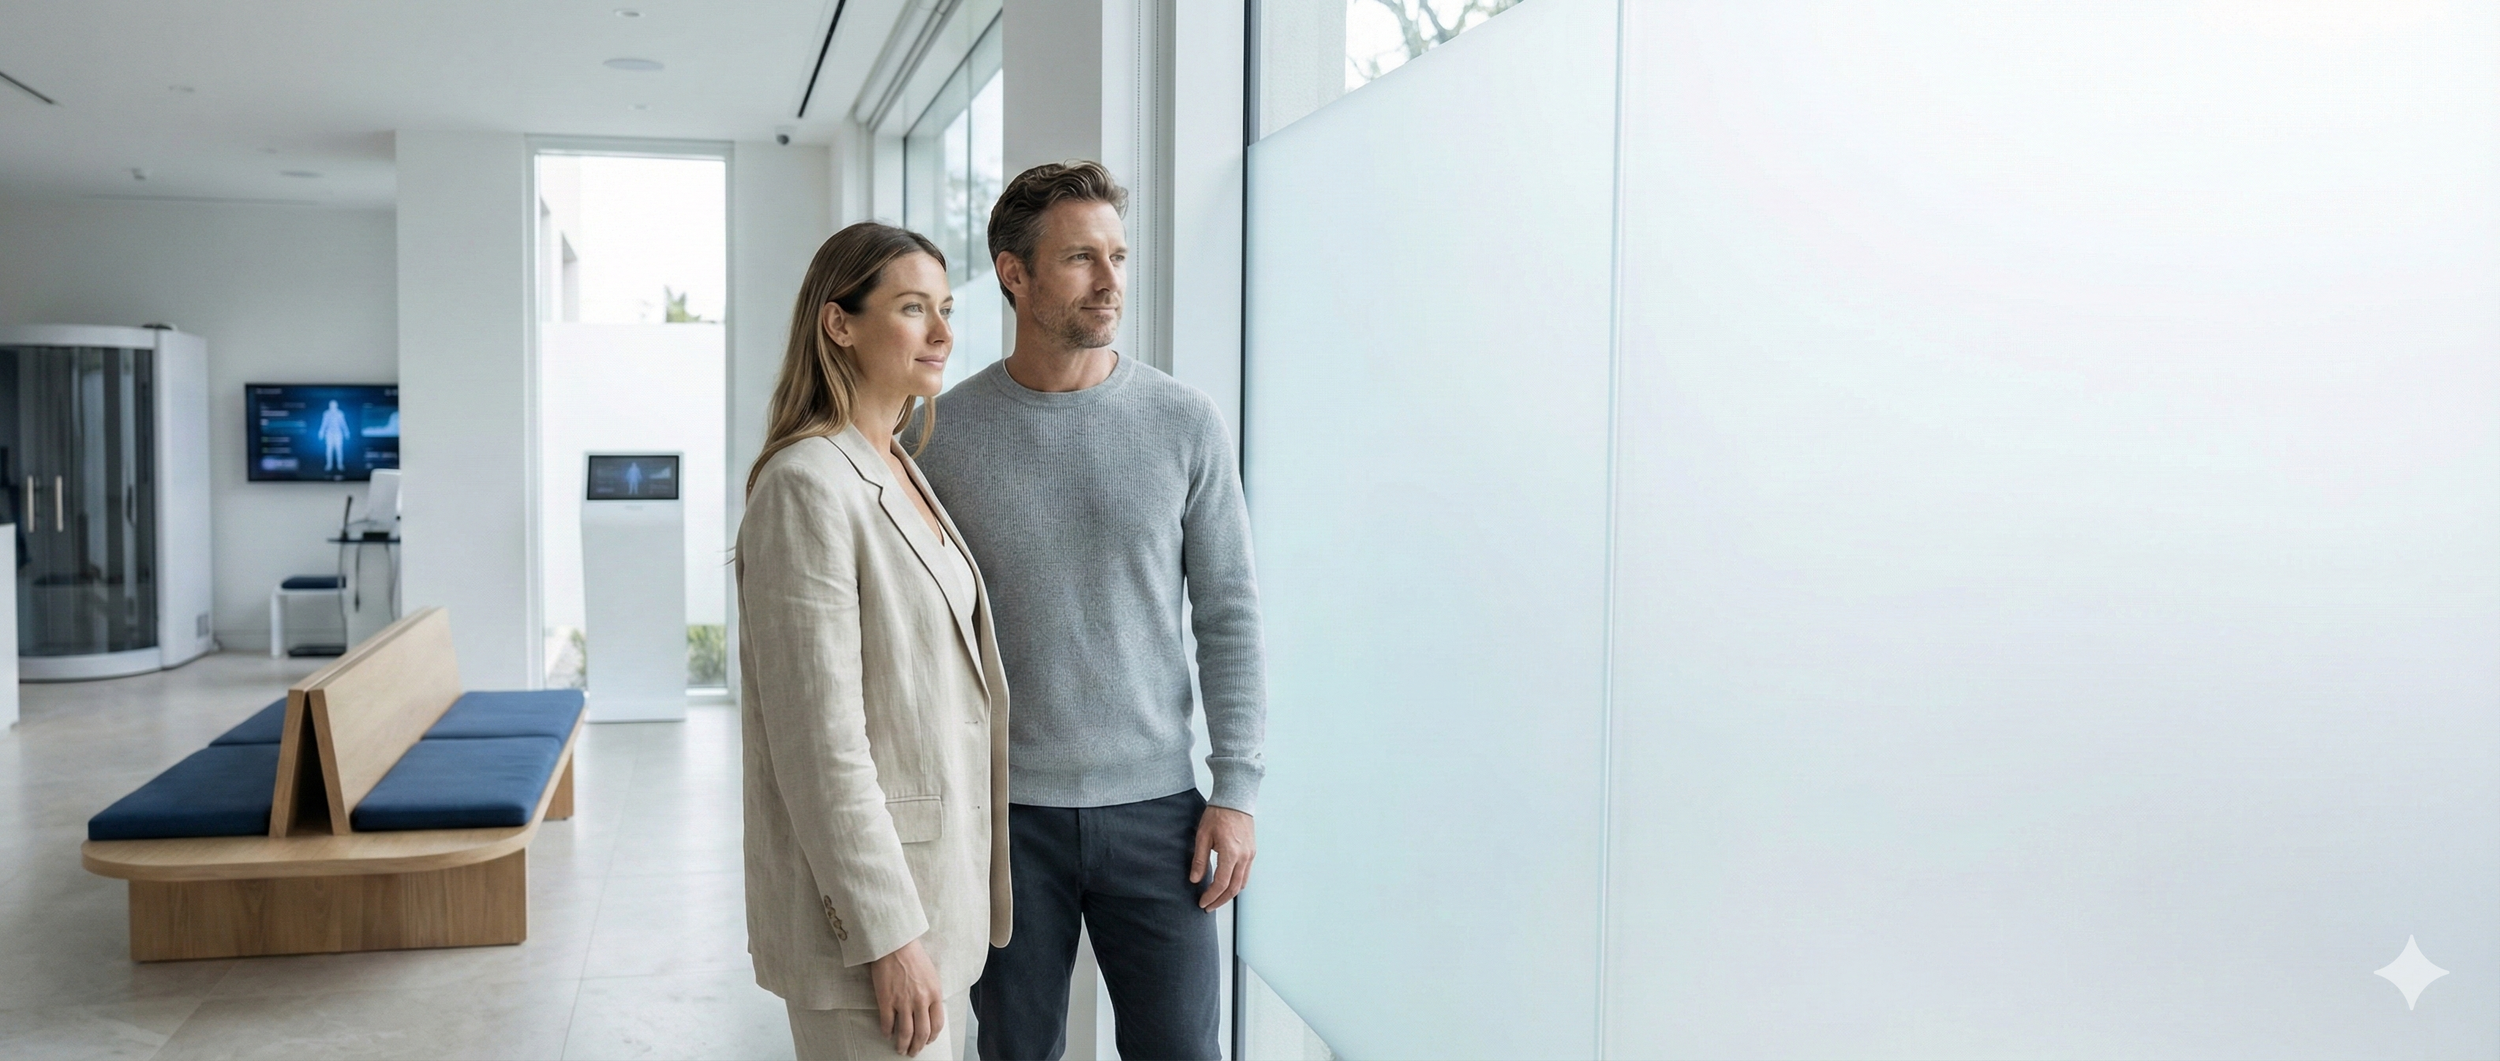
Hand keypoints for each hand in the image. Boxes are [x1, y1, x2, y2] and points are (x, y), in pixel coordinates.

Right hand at [869, 938, 944, 1055]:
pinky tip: (886, 1034)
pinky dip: (887, 1032)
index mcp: (934, 994)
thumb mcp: (931, 974)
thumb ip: (932, 993)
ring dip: (903, 1045)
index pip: (937, 1024)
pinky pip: (887, 1023)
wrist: (895, 943)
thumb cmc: (913, 955)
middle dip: (918, 1046)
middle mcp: (921, 1000)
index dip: (932, 1036)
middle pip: (922, 1033)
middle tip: (913, 1052)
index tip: (928, 1041)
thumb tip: (929, 1011)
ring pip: (905, 1033)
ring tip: (900, 1049)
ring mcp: (903, 1001)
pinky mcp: (886, 1000)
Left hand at [1190, 805, 1256, 910]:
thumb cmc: (1217, 815)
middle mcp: (1244, 856)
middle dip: (1220, 900)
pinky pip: (1246, 874)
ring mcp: (1250, 854)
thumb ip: (1199, 860)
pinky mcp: (1252, 852)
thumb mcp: (1203, 836)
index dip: (1211, 896)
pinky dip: (1236, 884)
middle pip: (1234, 888)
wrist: (1235, 800)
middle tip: (1208, 907)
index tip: (1202, 903)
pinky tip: (1226, 886)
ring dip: (1229, 894)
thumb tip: (1195, 880)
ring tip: (1216, 899)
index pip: (1221, 883)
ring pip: (1242, 883)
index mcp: (1231, 853)